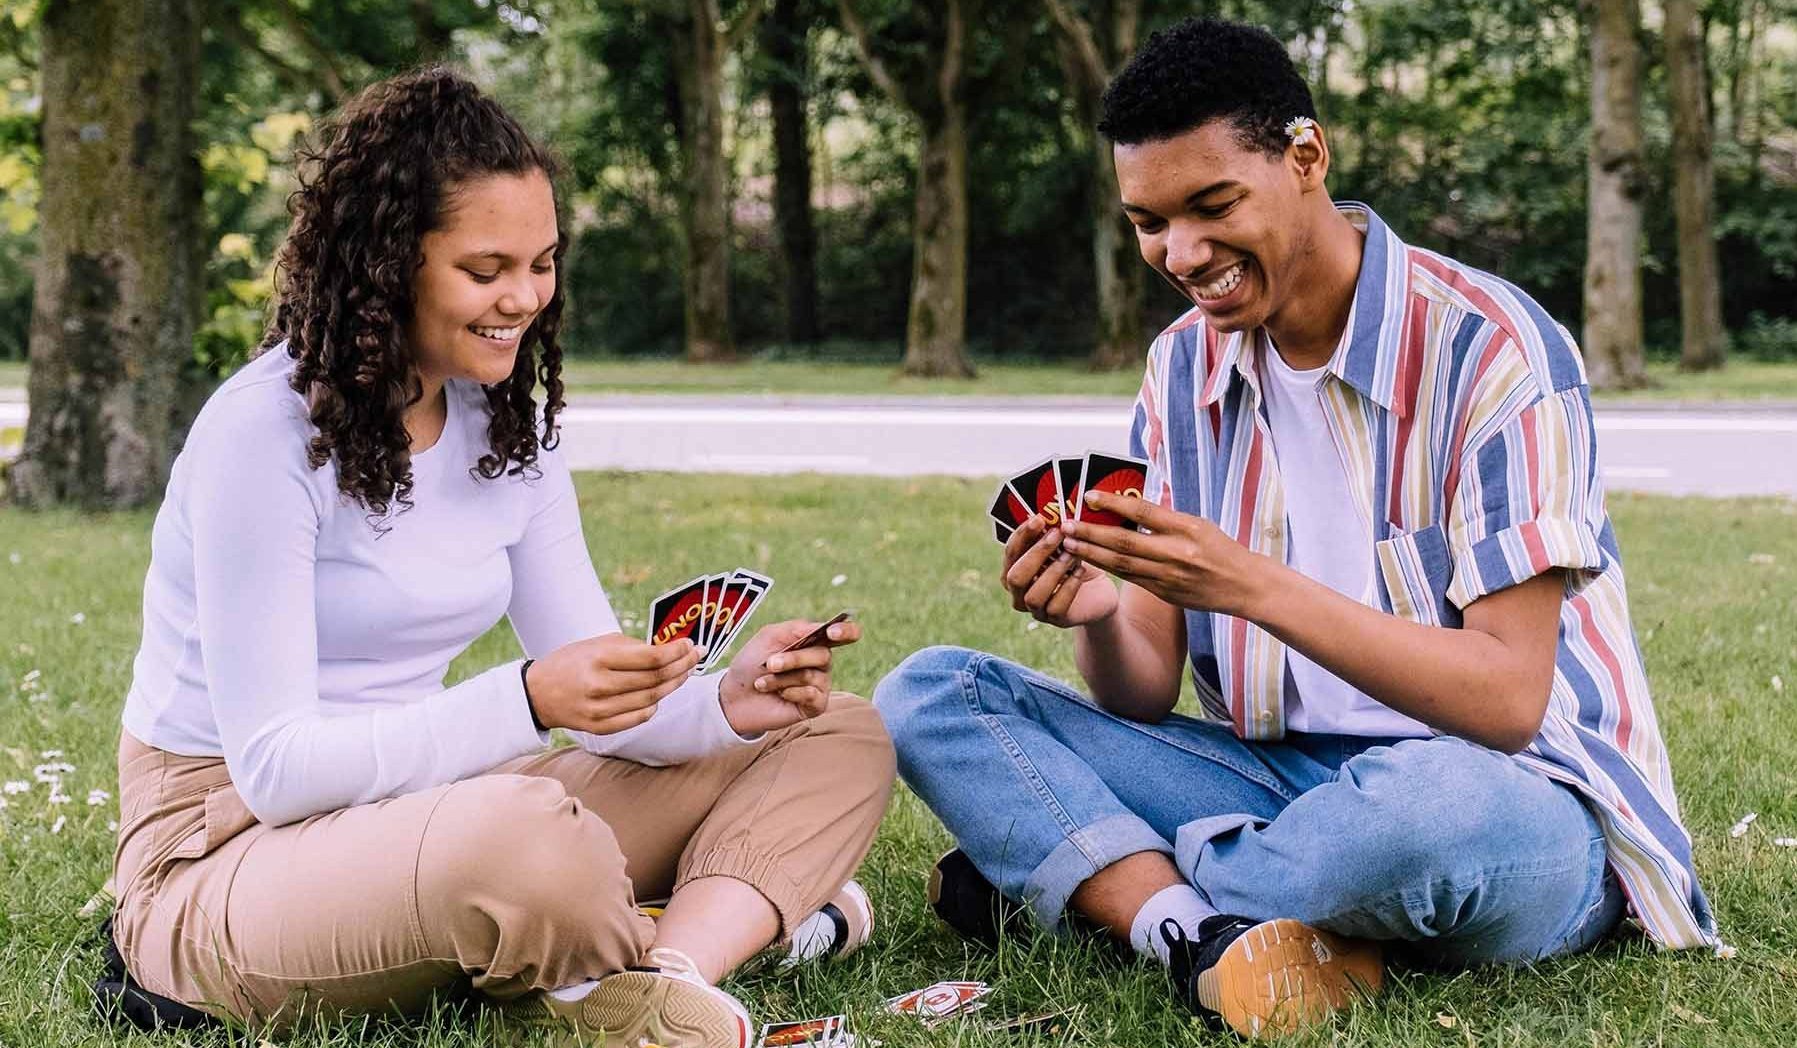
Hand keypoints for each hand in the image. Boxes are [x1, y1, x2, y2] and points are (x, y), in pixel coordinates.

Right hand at [525, 633, 701, 734]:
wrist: (536, 693)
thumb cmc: (572, 662)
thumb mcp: (596, 644)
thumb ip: (632, 647)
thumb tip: (669, 648)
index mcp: (598, 658)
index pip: (651, 658)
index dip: (676, 652)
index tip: (690, 644)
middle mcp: (599, 685)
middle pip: (655, 680)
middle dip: (682, 666)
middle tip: (696, 657)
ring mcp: (599, 710)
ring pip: (651, 699)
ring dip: (673, 685)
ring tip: (684, 673)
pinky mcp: (599, 728)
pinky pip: (639, 718)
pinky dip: (654, 705)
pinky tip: (660, 694)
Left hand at [719, 617, 860, 734]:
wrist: (735, 696)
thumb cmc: (752, 664)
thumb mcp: (769, 637)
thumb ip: (795, 628)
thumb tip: (820, 627)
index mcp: (812, 642)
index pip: (844, 634)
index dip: (846, 631)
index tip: (833, 632)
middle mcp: (820, 663)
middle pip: (823, 655)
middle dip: (794, 659)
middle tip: (770, 663)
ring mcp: (819, 684)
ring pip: (812, 676)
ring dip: (782, 678)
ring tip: (763, 682)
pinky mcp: (815, 706)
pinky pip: (812, 695)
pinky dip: (791, 693)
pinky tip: (779, 694)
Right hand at [1001, 514, 1118, 626]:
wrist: (1099, 590)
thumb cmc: (1075, 562)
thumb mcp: (1062, 546)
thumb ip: (1050, 535)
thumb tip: (1047, 514)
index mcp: (1015, 570)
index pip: (1010, 553)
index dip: (1022, 536)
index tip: (1039, 518)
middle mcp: (1019, 593)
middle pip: (1015, 577)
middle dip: (1036, 554)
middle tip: (1057, 534)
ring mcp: (1036, 609)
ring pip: (1033, 596)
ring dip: (1053, 572)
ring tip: (1072, 555)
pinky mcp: (1056, 620)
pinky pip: (1055, 608)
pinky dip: (1069, 588)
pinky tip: (1080, 572)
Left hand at [1060, 490, 1260, 615]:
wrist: (1244, 586)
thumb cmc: (1221, 549)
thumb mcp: (1199, 524)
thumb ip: (1166, 517)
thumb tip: (1132, 503)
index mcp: (1187, 528)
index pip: (1144, 511)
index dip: (1114, 503)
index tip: (1090, 496)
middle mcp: (1176, 552)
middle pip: (1125, 540)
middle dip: (1092, 532)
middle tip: (1067, 525)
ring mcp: (1169, 576)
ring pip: (1122, 563)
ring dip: (1092, 553)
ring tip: (1069, 544)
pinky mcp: (1165, 593)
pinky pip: (1131, 579)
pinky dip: (1109, 568)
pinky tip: (1091, 561)